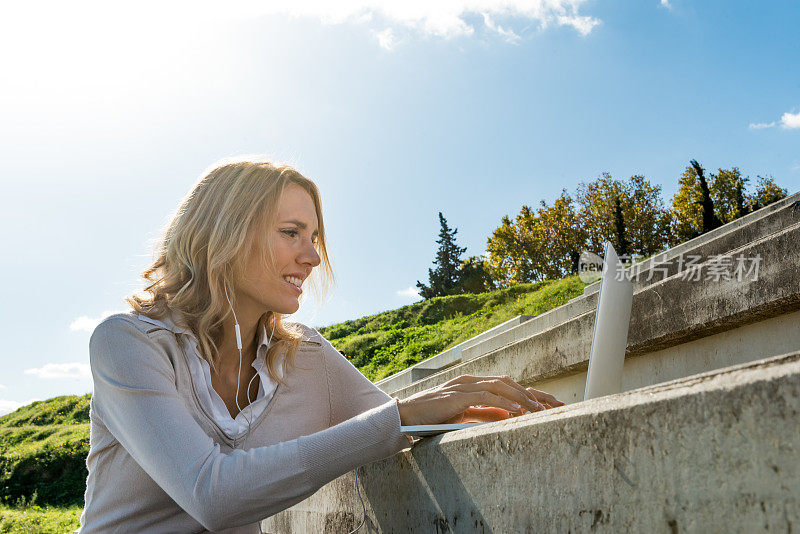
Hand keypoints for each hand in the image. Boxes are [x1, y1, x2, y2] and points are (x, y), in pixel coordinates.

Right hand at [396, 374, 564, 425]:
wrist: (406, 416)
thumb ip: (481, 413)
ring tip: (535, 408)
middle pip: (504, 381)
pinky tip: (516, 410)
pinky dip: (504, 402)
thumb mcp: (461, 414)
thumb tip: (503, 417)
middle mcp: (468, 381)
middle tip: (542, 404)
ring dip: (519, 397)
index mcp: (469, 383)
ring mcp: (462, 386)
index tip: (535, 403)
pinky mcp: (458, 396)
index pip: (501, 383)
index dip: (519, 391)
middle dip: (525, 392)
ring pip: (499, 386)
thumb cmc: (431, 417)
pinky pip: (486, 396)